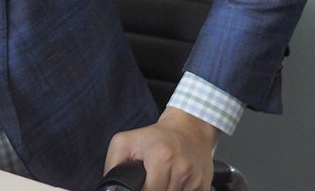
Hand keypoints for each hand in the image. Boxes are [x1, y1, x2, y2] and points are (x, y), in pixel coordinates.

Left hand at [104, 107, 218, 190]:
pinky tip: (173, 185)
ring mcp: (195, 178)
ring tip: (160, 182)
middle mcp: (181, 168)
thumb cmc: (156, 137)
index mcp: (161, 156)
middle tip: (149, 182)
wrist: (188, 129)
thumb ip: (113, 165)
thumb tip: (110, 187)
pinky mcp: (204, 185)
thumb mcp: (125, 142)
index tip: (138, 185)